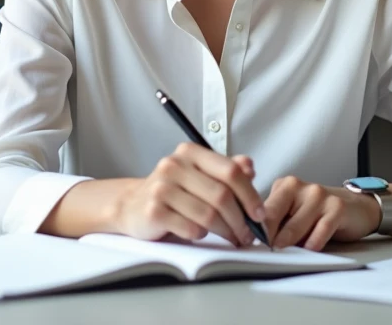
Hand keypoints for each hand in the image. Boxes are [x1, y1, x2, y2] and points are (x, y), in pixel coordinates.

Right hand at [110, 143, 266, 246]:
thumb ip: (226, 170)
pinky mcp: (153, 211)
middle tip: (247, 234)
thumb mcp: (200, 176)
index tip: (259, 214)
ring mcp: (161, 187)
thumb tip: (250, 166)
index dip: (250, 195)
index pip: (230, 171)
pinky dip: (201, 235)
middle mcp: (174, 165)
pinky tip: (200, 233)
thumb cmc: (174, 192)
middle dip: (240, 220)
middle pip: (222, 196)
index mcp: (190, 152)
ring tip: (231, 237)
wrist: (132, 205)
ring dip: (225, 231)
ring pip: (209, 215)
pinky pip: (190, 228)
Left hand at [263, 176, 380, 250]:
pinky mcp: (337, 207)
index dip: (255, 231)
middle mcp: (300, 186)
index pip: (262, 210)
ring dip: (291, 245)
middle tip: (267, 254)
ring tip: (289, 255)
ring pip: (295, 227)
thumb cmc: (319, 214)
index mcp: (284, 186)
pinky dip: (313, 244)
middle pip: (274, 217)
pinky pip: (320, 231)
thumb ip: (276, 222)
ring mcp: (319, 195)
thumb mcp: (293, 213)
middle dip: (268, 238)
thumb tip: (254, 241)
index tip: (250, 247)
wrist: (356, 207)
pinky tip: (311, 250)